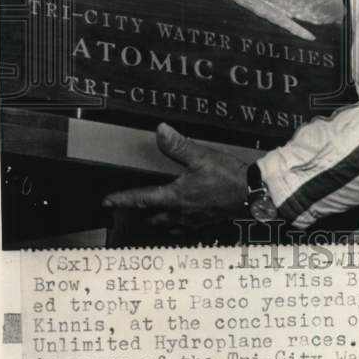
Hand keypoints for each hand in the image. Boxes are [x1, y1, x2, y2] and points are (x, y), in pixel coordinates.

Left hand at [102, 123, 248, 234]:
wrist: (252, 194)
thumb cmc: (227, 175)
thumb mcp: (201, 156)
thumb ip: (179, 145)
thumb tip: (160, 131)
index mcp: (175, 196)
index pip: (142, 198)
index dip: (123, 199)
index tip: (107, 201)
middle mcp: (180, 212)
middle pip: (154, 217)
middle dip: (142, 213)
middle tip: (133, 209)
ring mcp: (194, 220)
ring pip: (169, 225)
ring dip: (160, 221)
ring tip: (156, 216)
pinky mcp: (207, 222)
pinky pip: (186, 228)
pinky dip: (179, 225)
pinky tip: (183, 220)